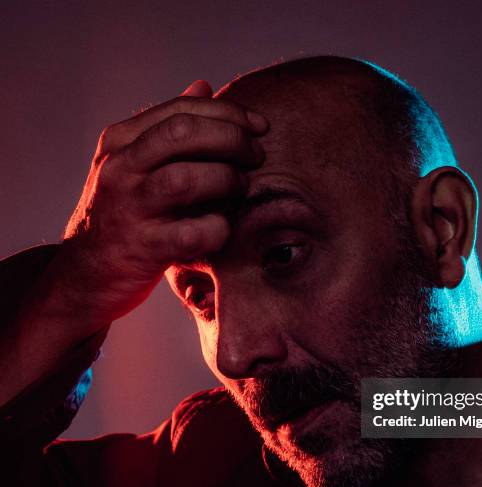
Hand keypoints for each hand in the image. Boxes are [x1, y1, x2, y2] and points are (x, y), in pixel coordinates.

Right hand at [43, 80, 267, 332]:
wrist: (88, 272)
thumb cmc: (125, 213)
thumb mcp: (135, 163)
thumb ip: (167, 127)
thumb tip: (204, 85)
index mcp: (120, 141)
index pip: (181, 110)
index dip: (228, 113)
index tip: (259, 126)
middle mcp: (120, 168)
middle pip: (184, 134)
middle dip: (232, 139)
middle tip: (257, 155)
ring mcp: (129, 208)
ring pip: (186, 179)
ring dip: (226, 180)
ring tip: (240, 188)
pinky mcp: (143, 248)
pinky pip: (193, 233)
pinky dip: (218, 227)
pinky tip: (223, 227)